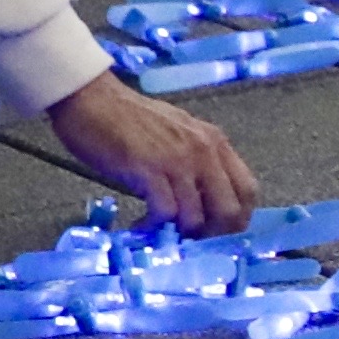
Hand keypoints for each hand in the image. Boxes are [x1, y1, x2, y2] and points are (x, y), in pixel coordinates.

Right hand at [45, 72, 252, 233]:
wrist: (91, 98)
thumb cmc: (129, 118)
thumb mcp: (178, 133)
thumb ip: (197, 161)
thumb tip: (204, 198)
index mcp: (215, 142)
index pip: (248, 190)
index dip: (238, 218)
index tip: (219, 232)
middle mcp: (203, 151)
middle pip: (229, 210)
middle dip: (211, 234)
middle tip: (188, 240)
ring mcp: (177, 161)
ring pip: (195, 217)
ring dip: (177, 233)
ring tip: (159, 232)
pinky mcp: (148, 170)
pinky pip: (164, 212)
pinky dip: (153, 226)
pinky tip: (140, 224)